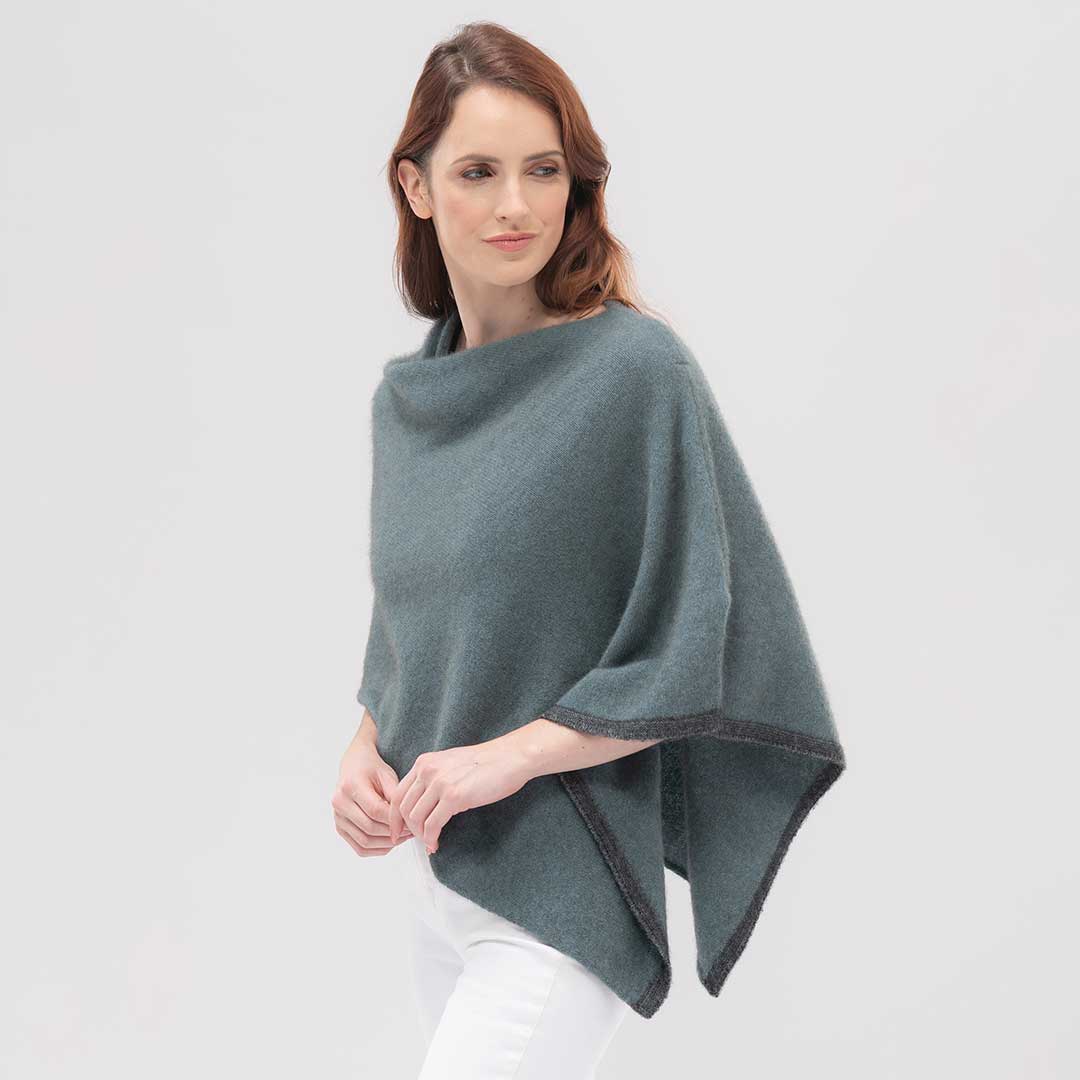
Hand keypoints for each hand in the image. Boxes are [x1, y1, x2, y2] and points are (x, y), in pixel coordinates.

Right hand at [332, 733, 413, 856]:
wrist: (354, 766)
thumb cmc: (372, 769)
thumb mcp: (387, 775)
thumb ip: (395, 796)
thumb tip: (405, 821)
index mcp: (351, 785)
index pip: (375, 810)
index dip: (395, 820)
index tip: (410, 823)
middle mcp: (340, 803)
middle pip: (370, 828)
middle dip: (393, 833)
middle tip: (410, 832)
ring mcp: (338, 817)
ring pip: (364, 842)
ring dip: (387, 844)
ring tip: (403, 837)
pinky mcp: (340, 828)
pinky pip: (359, 848)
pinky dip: (377, 850)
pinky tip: (391, 842)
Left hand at [390, 739, 531, 852]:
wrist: (510, 757)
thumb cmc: (486, 762)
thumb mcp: (450, 763)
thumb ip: (433, 778)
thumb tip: (423, 803)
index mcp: (424, 762)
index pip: (398, 794)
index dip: (394, 817)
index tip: (397, 831)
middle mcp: (427, 770)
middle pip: (403, 808)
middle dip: (406, 829)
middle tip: (415, 841)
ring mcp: (440, 783)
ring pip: (415, 818)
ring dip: (420, 836)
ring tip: (430, 843)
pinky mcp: (454, 796)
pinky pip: (432, 825)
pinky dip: (431, 839)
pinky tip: (436, 844)